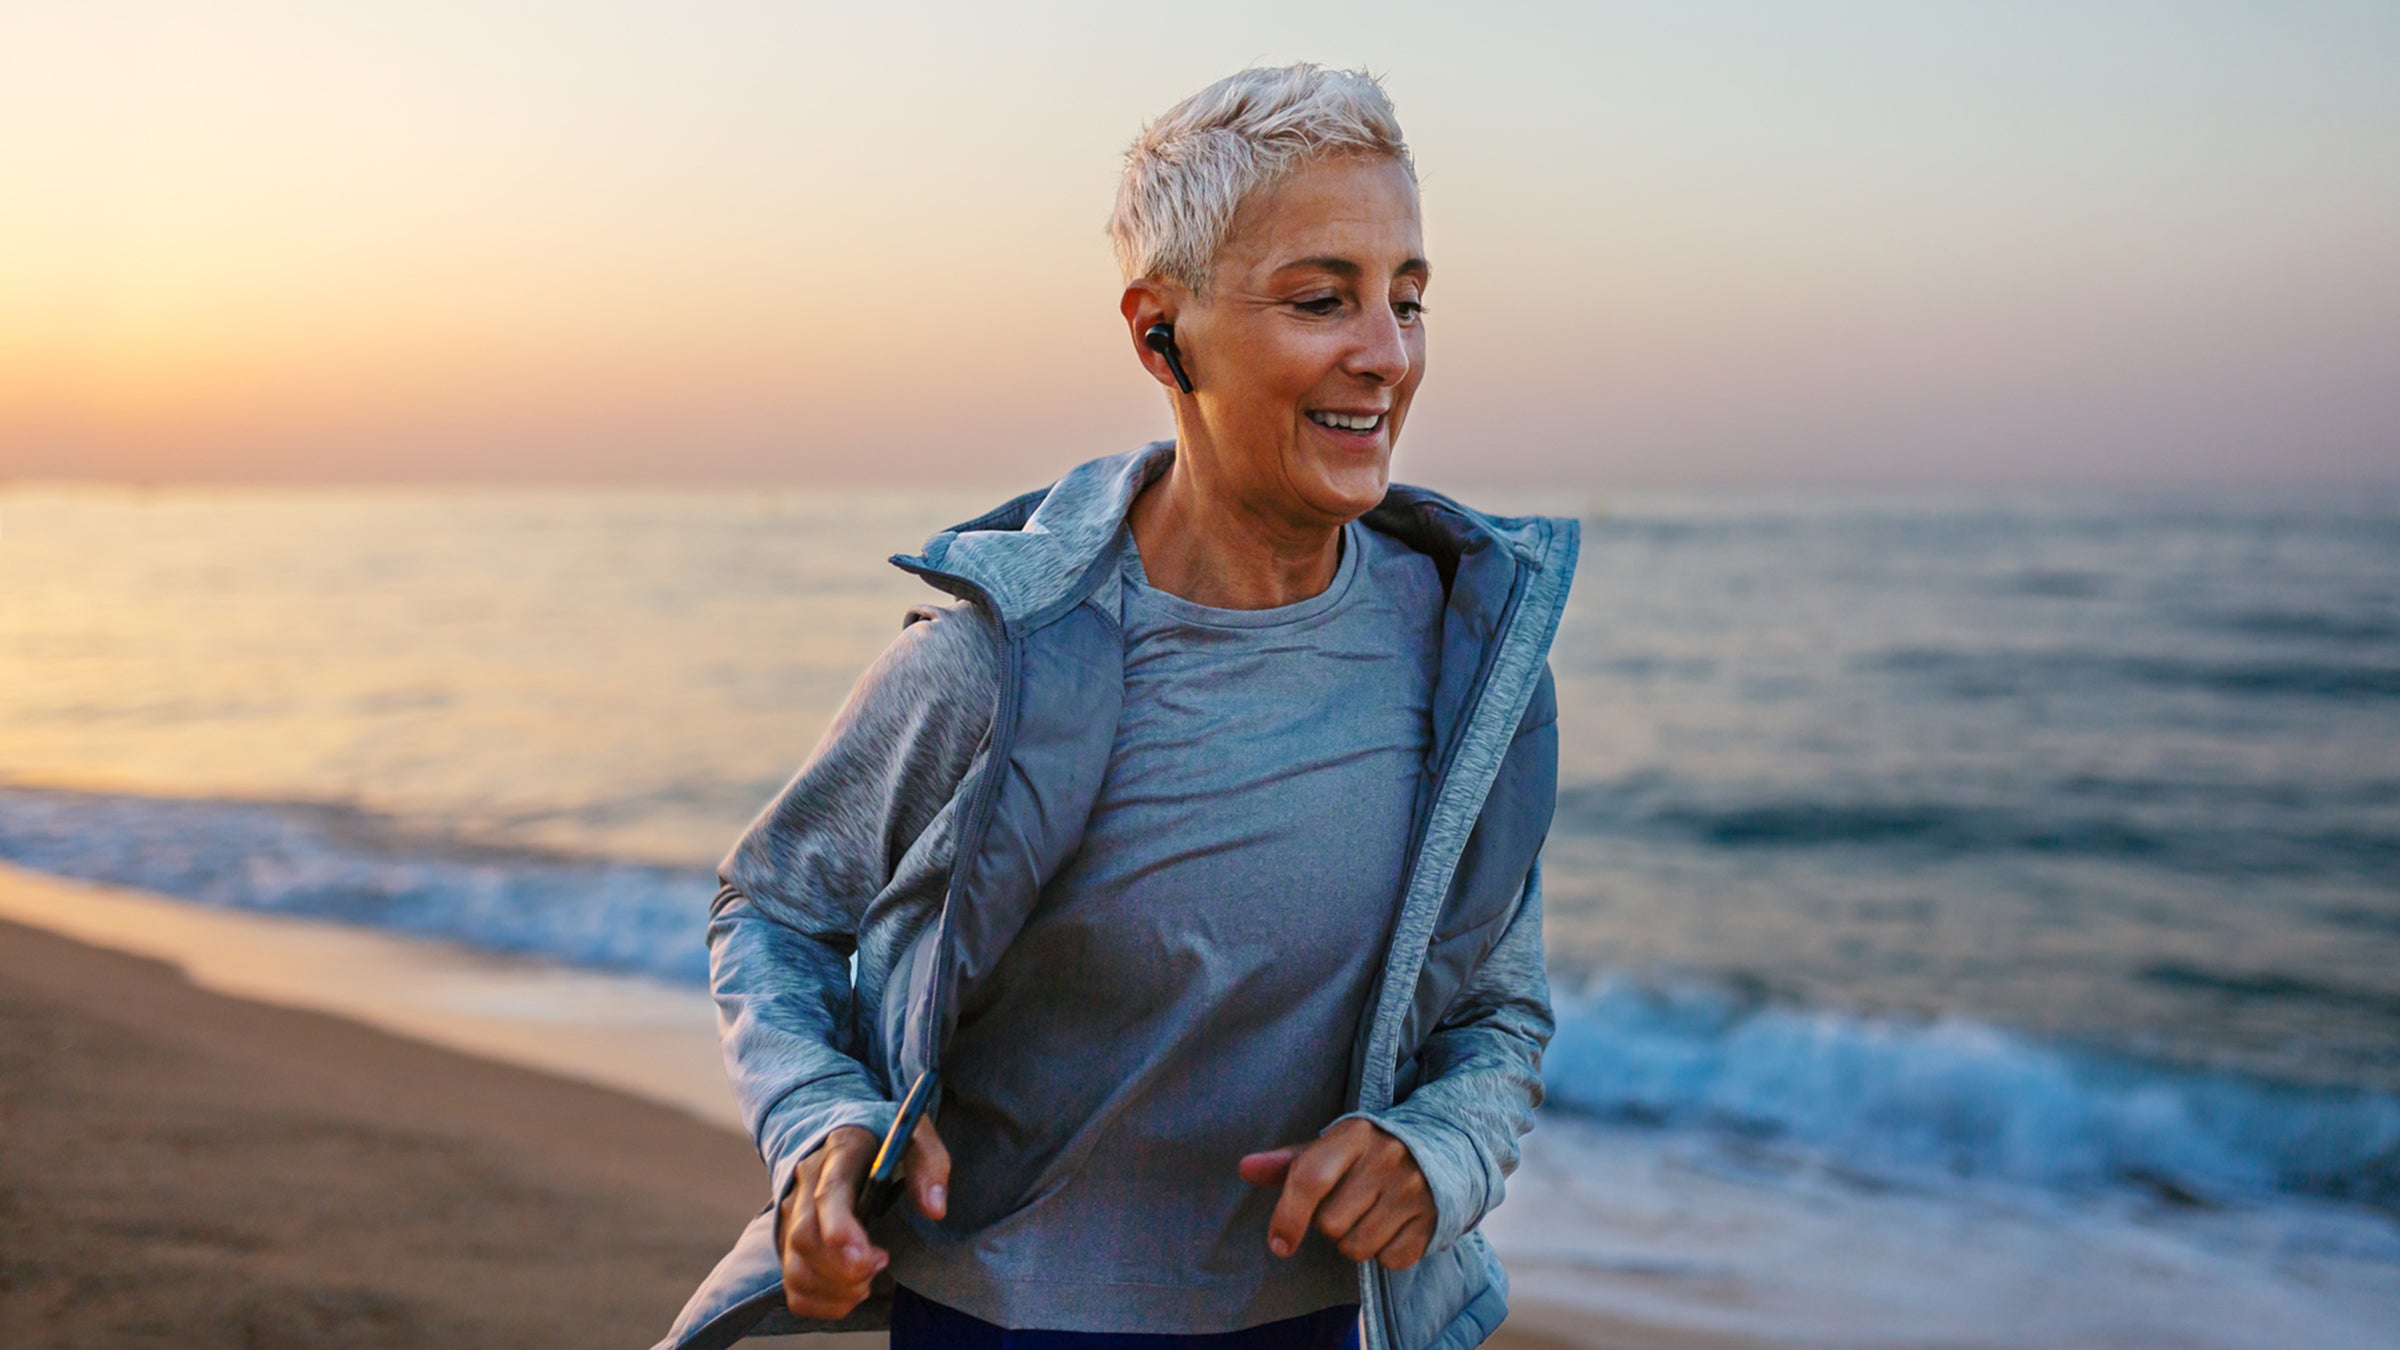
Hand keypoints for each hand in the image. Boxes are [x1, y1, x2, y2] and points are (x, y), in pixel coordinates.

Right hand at [776, 1116, 950, 1319]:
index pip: (828, 1195)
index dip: (841, 1231)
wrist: (844, 1138)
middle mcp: (804, 1184)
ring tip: (869, 1276)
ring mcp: (790, 1216)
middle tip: (881, 1262)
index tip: (870, 1258)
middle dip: (845, 1270)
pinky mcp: (788, 1244)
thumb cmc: (885, 1141)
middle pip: (805, 1239)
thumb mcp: (916, 1137)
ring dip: (837, 1289)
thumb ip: (929, 1166)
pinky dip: (825, 1303)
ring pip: (796, 1269)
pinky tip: (852, 1289)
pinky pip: (794, 1289)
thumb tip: (934, 1209)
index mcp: (839, 1153)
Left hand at [1238, 1117, 1434, 1270]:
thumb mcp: (1334, 1147)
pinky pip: (1389, 1260)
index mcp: (1355, 1134)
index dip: (1288, 1216)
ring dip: (1355, 1240)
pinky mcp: (1433, 1220)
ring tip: (1369, 1214)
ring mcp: (1414, 1191)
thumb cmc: (1372, 1150)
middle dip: (1329, 1224)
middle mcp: (1387, 1159)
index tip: (1279, 1243)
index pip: (1310, 1178)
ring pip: (1357, 1248)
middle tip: (1347, 1204)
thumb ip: (1289, 1163)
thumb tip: (1244, 1168)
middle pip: (1329, 1224)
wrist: (1447, 1144)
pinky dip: (1385, 1252)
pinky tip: (1393, 1226)